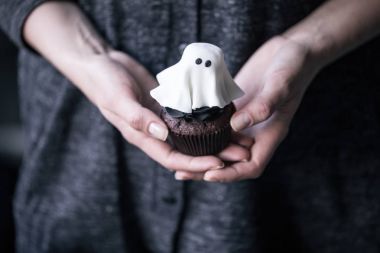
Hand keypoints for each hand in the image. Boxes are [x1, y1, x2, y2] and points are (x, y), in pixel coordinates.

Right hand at [80, 50, 249, 171]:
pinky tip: (224, 117)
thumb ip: (137, 118)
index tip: (219, 163)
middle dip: (214, 155)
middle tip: (240, 154)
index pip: (172, 158)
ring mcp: (162, 118)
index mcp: (142, 137)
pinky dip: (206, 119)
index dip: (195, 163)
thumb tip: (162, 135)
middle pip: (188, 151)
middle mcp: (155, 132)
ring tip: (240, 139)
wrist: (101, 62)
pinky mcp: (167, 104)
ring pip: (192, 135)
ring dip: (215, 139)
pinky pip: (190, 116)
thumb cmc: (104, 82)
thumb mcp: (118, 98)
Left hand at [175, 35, 322, 180]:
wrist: (290, 50)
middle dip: (207, 169)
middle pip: (230, 160)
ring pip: (221, 144)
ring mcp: (243, 120)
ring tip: (177, 156)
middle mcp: (254, 132)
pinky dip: (202, 130)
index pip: (251, 166)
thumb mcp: (281, 84)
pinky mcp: (234, 107)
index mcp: (270, 133)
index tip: (209, 175)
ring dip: (201, 152)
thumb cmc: (294, 67)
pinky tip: (183, 130)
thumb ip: (263, 106)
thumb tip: (236, 126)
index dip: (231, 174)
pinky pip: (216, 124)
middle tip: (182, 172)